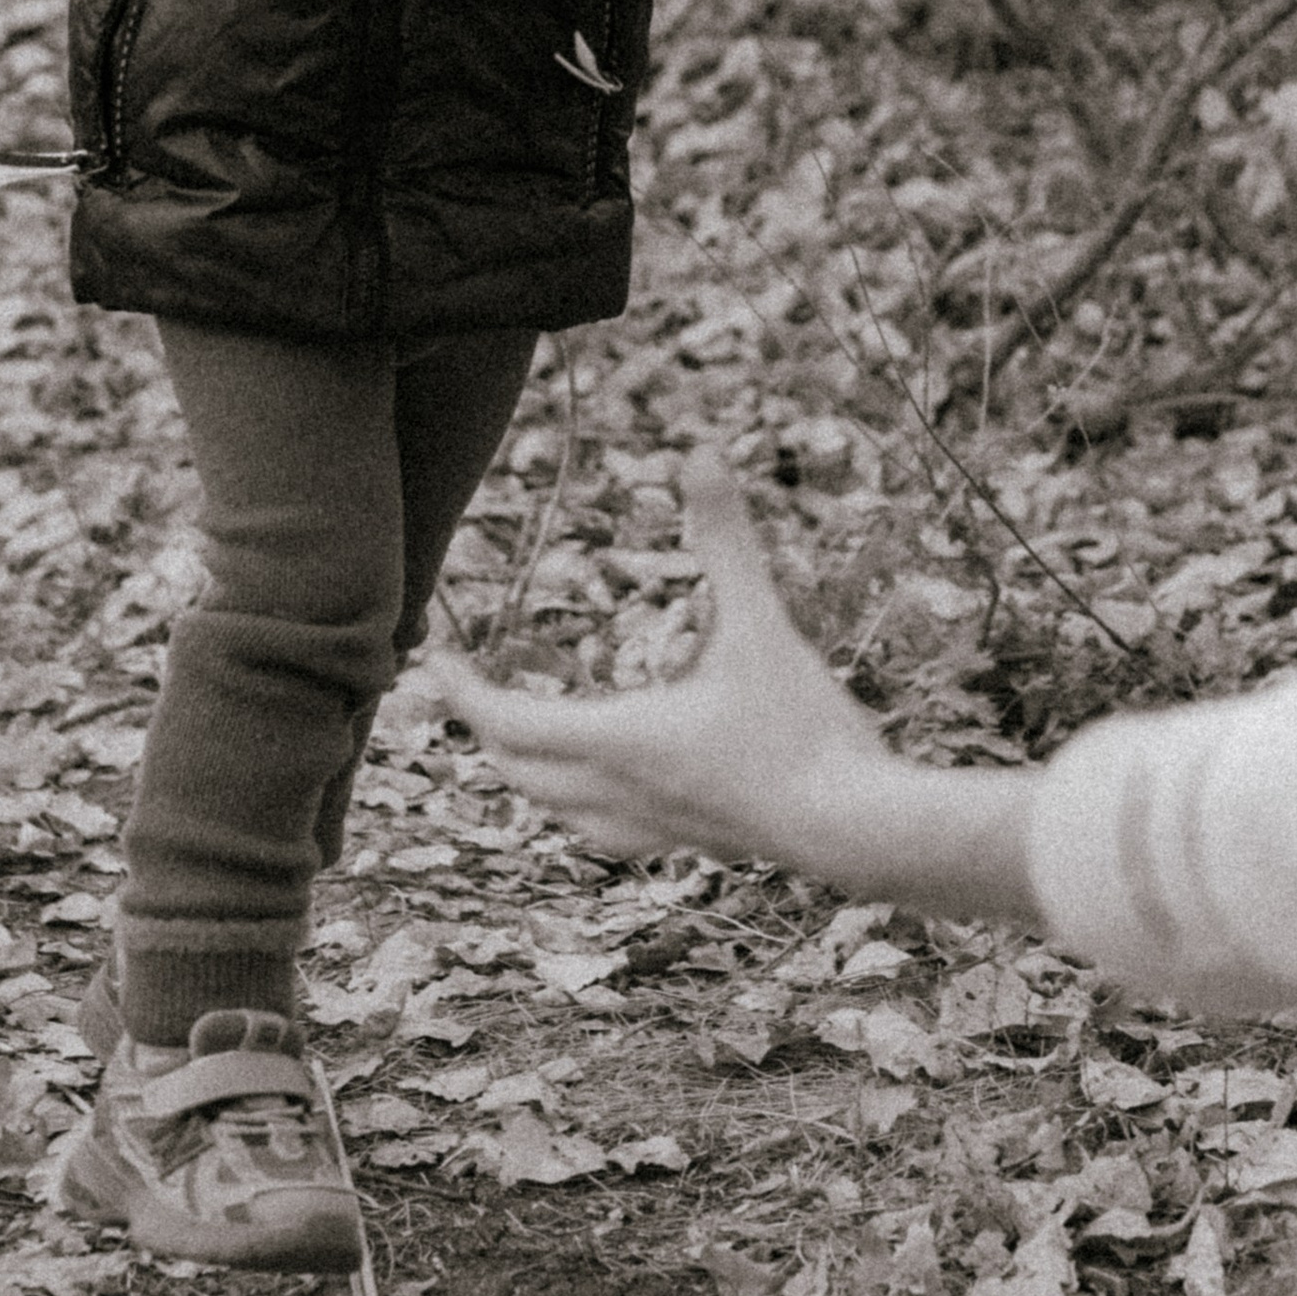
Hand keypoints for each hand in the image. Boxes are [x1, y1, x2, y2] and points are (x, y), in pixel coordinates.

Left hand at [437, 454, 891, 866]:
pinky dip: (579, 810)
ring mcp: (655, 826)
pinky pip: (606, 836)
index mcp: (621, 738)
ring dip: (526, 775)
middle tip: (467, 693)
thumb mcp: (762, 622)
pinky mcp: (691, 843)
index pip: (509, 722)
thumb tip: (701, 452)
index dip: (464, 693)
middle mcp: (622, 790)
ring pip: (557, 810)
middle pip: (520, 770)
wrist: (859, 827)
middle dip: (486, 730)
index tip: (437, 665)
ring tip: (519, 740)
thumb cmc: (805, 727)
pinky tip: (598, 799)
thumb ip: (726, 539)